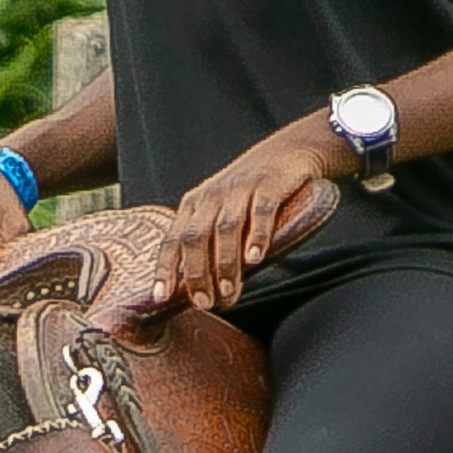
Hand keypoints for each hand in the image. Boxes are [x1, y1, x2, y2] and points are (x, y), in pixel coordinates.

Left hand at [162, 123, 346, 315]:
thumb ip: (210, 241)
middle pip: (195, 237)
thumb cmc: (253, 191)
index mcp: (194, 204)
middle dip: (197, 273)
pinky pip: (260, 211)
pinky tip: (256, 259)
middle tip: (205, 303)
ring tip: (230, 292)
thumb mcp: (222, 210)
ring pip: (225, 229)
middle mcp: (212, 195)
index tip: (160, 297)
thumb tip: (200, 289)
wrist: (291, 148)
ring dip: (225, 263)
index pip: (173, 239)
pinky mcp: (269, 183)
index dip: (165, 268)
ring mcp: (240, 188)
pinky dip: (256, 236)